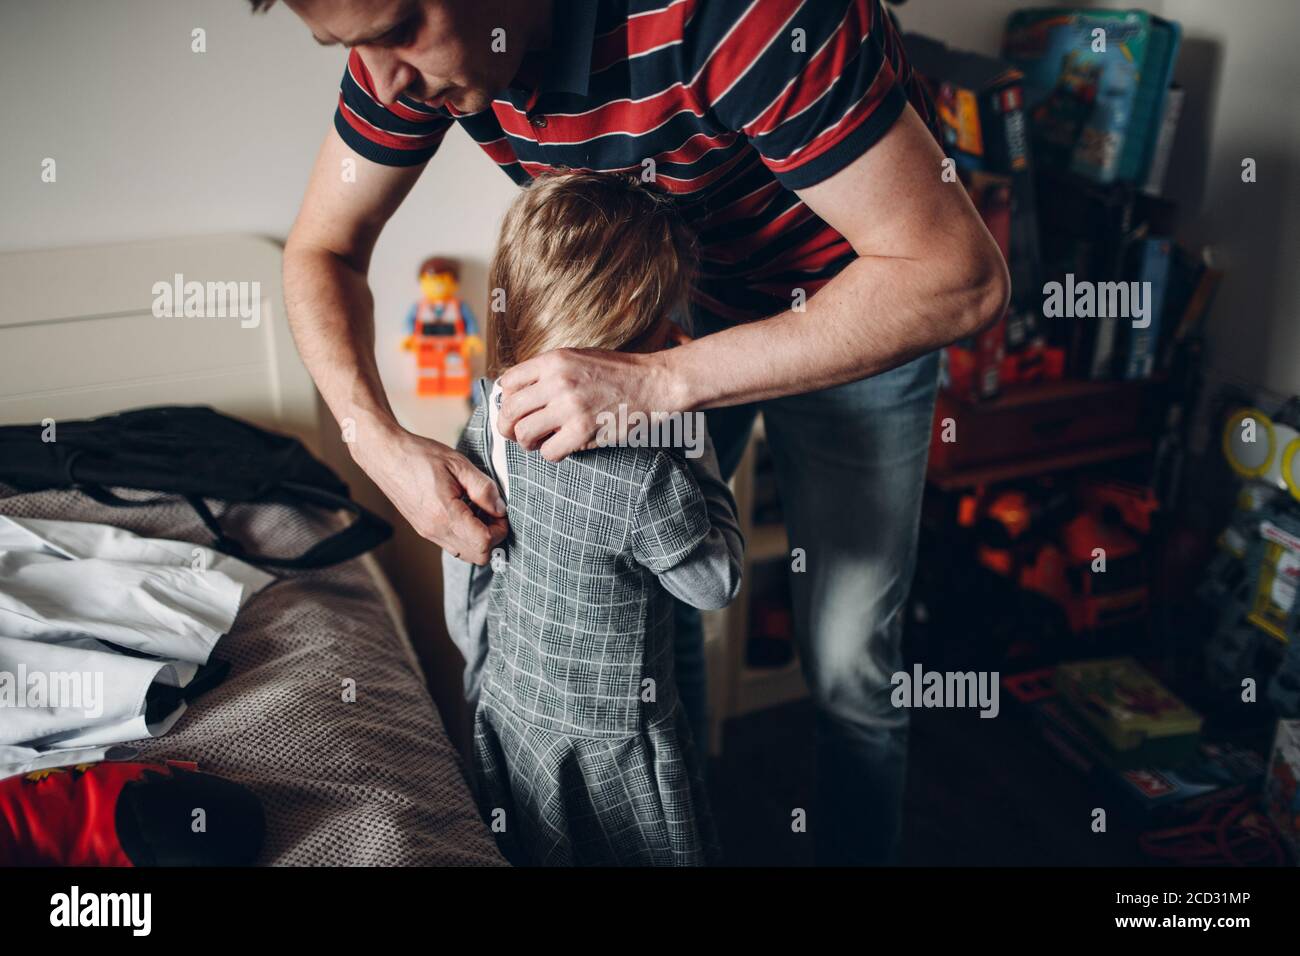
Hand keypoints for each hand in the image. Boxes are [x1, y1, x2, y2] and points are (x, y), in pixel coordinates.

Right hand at [354, 426, 506, 564]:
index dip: (500, 529)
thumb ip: (483, 488)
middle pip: (478, 556)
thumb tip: (500, 509)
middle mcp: (435, 530)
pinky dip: (465, 534)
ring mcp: (428, 533)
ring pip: (466, 553)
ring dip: (479, 537)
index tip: (500, 510)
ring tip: (477, 508)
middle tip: (492, 511)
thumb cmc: (419, 455)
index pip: (485, 543)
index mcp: (445, 514)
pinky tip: (464, 510)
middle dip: (493, 537)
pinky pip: (453, 544)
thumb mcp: (458, 464)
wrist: (385, 455)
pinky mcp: (424, 530)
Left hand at [497, 346, 679, 461]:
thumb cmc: (618, 372)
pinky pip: (548, 452)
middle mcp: (557, 381)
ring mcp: (570, 406)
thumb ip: (548, 371)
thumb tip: (517, 392)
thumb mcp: (578, 358)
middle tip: (517, 434)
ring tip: (541, 441)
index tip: (516, 410)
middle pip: (510, 411)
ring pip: (524, 434)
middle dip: (508, 427)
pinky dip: (552, 453)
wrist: (654, 383)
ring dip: (528, 442)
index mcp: (553, 360)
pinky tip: (562, 446)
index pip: (508, 382)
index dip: (508, 400)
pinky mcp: (583, 430)